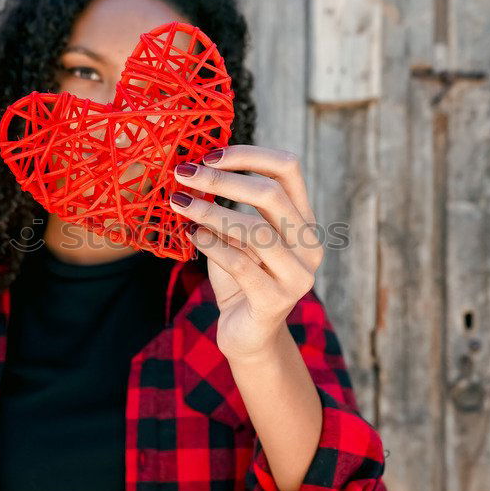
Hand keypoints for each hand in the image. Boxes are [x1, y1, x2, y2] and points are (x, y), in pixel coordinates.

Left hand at [169, 145, 323, 361]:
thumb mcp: (236, 237)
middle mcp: (309, 245)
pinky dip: (211, 244)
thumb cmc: (239, 278)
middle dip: (223, 179)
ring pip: (255, 229)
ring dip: (211, 211)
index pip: (288, 169)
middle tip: (184, 174)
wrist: (246, 335)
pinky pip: (240, 263)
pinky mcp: (276, 301)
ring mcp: (297, 275)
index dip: (248, 155)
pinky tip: (191, 235)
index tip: (208, 155)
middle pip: (271, 194)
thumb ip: (228, 207)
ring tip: (179, 203)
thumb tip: (193, 170)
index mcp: (304, 220)